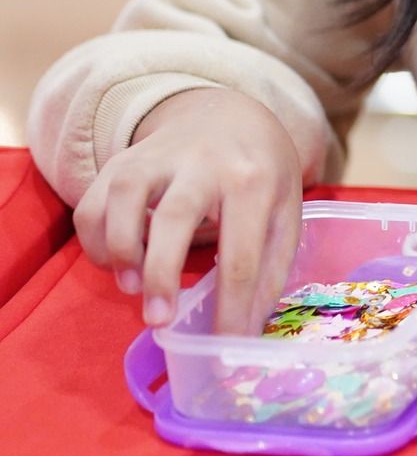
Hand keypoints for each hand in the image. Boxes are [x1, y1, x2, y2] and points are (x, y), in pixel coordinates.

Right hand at [73, 87, 304, 334]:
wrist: (229, 112)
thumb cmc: (261, 173)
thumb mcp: (285, 212)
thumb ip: (271, 267)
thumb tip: (247, 330)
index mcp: (254, 180)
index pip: (242, 252)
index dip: (232, 305)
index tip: (223, 344)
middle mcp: (203, 163)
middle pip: (174, 217)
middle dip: (161, 273)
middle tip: (157, 319)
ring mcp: (157, 156)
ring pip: (123, 199)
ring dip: (120, 250)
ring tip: (131, 288)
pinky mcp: (123, 160)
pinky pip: (93, 200)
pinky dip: (93, 238)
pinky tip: (115, 262)